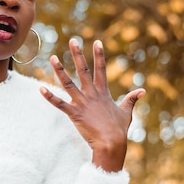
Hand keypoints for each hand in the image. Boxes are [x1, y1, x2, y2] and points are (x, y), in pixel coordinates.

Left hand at [40, 39, 144, 171]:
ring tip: (52, 57)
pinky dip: (50, 97)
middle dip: (78, 54)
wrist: (112, 143)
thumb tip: (142, 90)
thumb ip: (131, 99)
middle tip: (73, 40)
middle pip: (83, 70)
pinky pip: (59, 104)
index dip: (99, 55)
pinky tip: (41, 89)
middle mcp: (91, 94)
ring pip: (68, 83)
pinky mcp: (74, 114)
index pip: (101, 69)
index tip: (97, 42)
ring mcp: (82, 103)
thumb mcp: (126, 112)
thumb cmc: (119, 130)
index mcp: (103, 93)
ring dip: (59, 70)